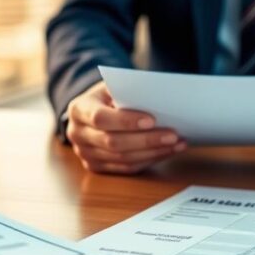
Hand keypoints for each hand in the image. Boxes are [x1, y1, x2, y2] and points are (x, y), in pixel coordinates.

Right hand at [66, 81, 185, 173]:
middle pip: (113, 143)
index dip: (126, 121)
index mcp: (79, 109)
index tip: (152, 120)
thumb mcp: (113, 86)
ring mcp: (85, 154)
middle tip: (173, 135)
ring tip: (177, 143)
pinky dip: (149, 160)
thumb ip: (128, 92)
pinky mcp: (97, 167)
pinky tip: (166, 151)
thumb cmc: (108, 96)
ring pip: (122, 159)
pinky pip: (126, 168)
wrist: (91, 112)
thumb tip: (158, 102)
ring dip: (153, 152)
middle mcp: (77, 134)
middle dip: (146, 140)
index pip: (100, 118)